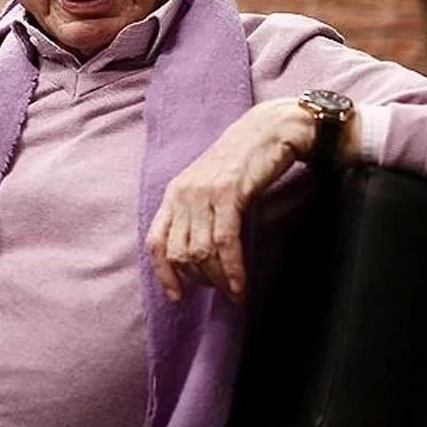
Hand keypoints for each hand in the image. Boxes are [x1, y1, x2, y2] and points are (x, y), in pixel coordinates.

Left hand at [145, 98, 359, 303]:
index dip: (164, 273)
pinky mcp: (229, 193)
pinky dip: (232, 270)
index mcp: (174, 192)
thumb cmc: (245, 161)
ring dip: (218, 279)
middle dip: (199, 279)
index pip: (155, 241)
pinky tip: (240, 286)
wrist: (271, 129)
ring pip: (201, 252)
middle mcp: (183, 193)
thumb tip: (198, 256)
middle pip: (179, 252)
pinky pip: (225, 243)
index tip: (177, 297)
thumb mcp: (210, 186)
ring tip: (233, 291)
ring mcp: (204, 192)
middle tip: (219, 289)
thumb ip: (199, 213)